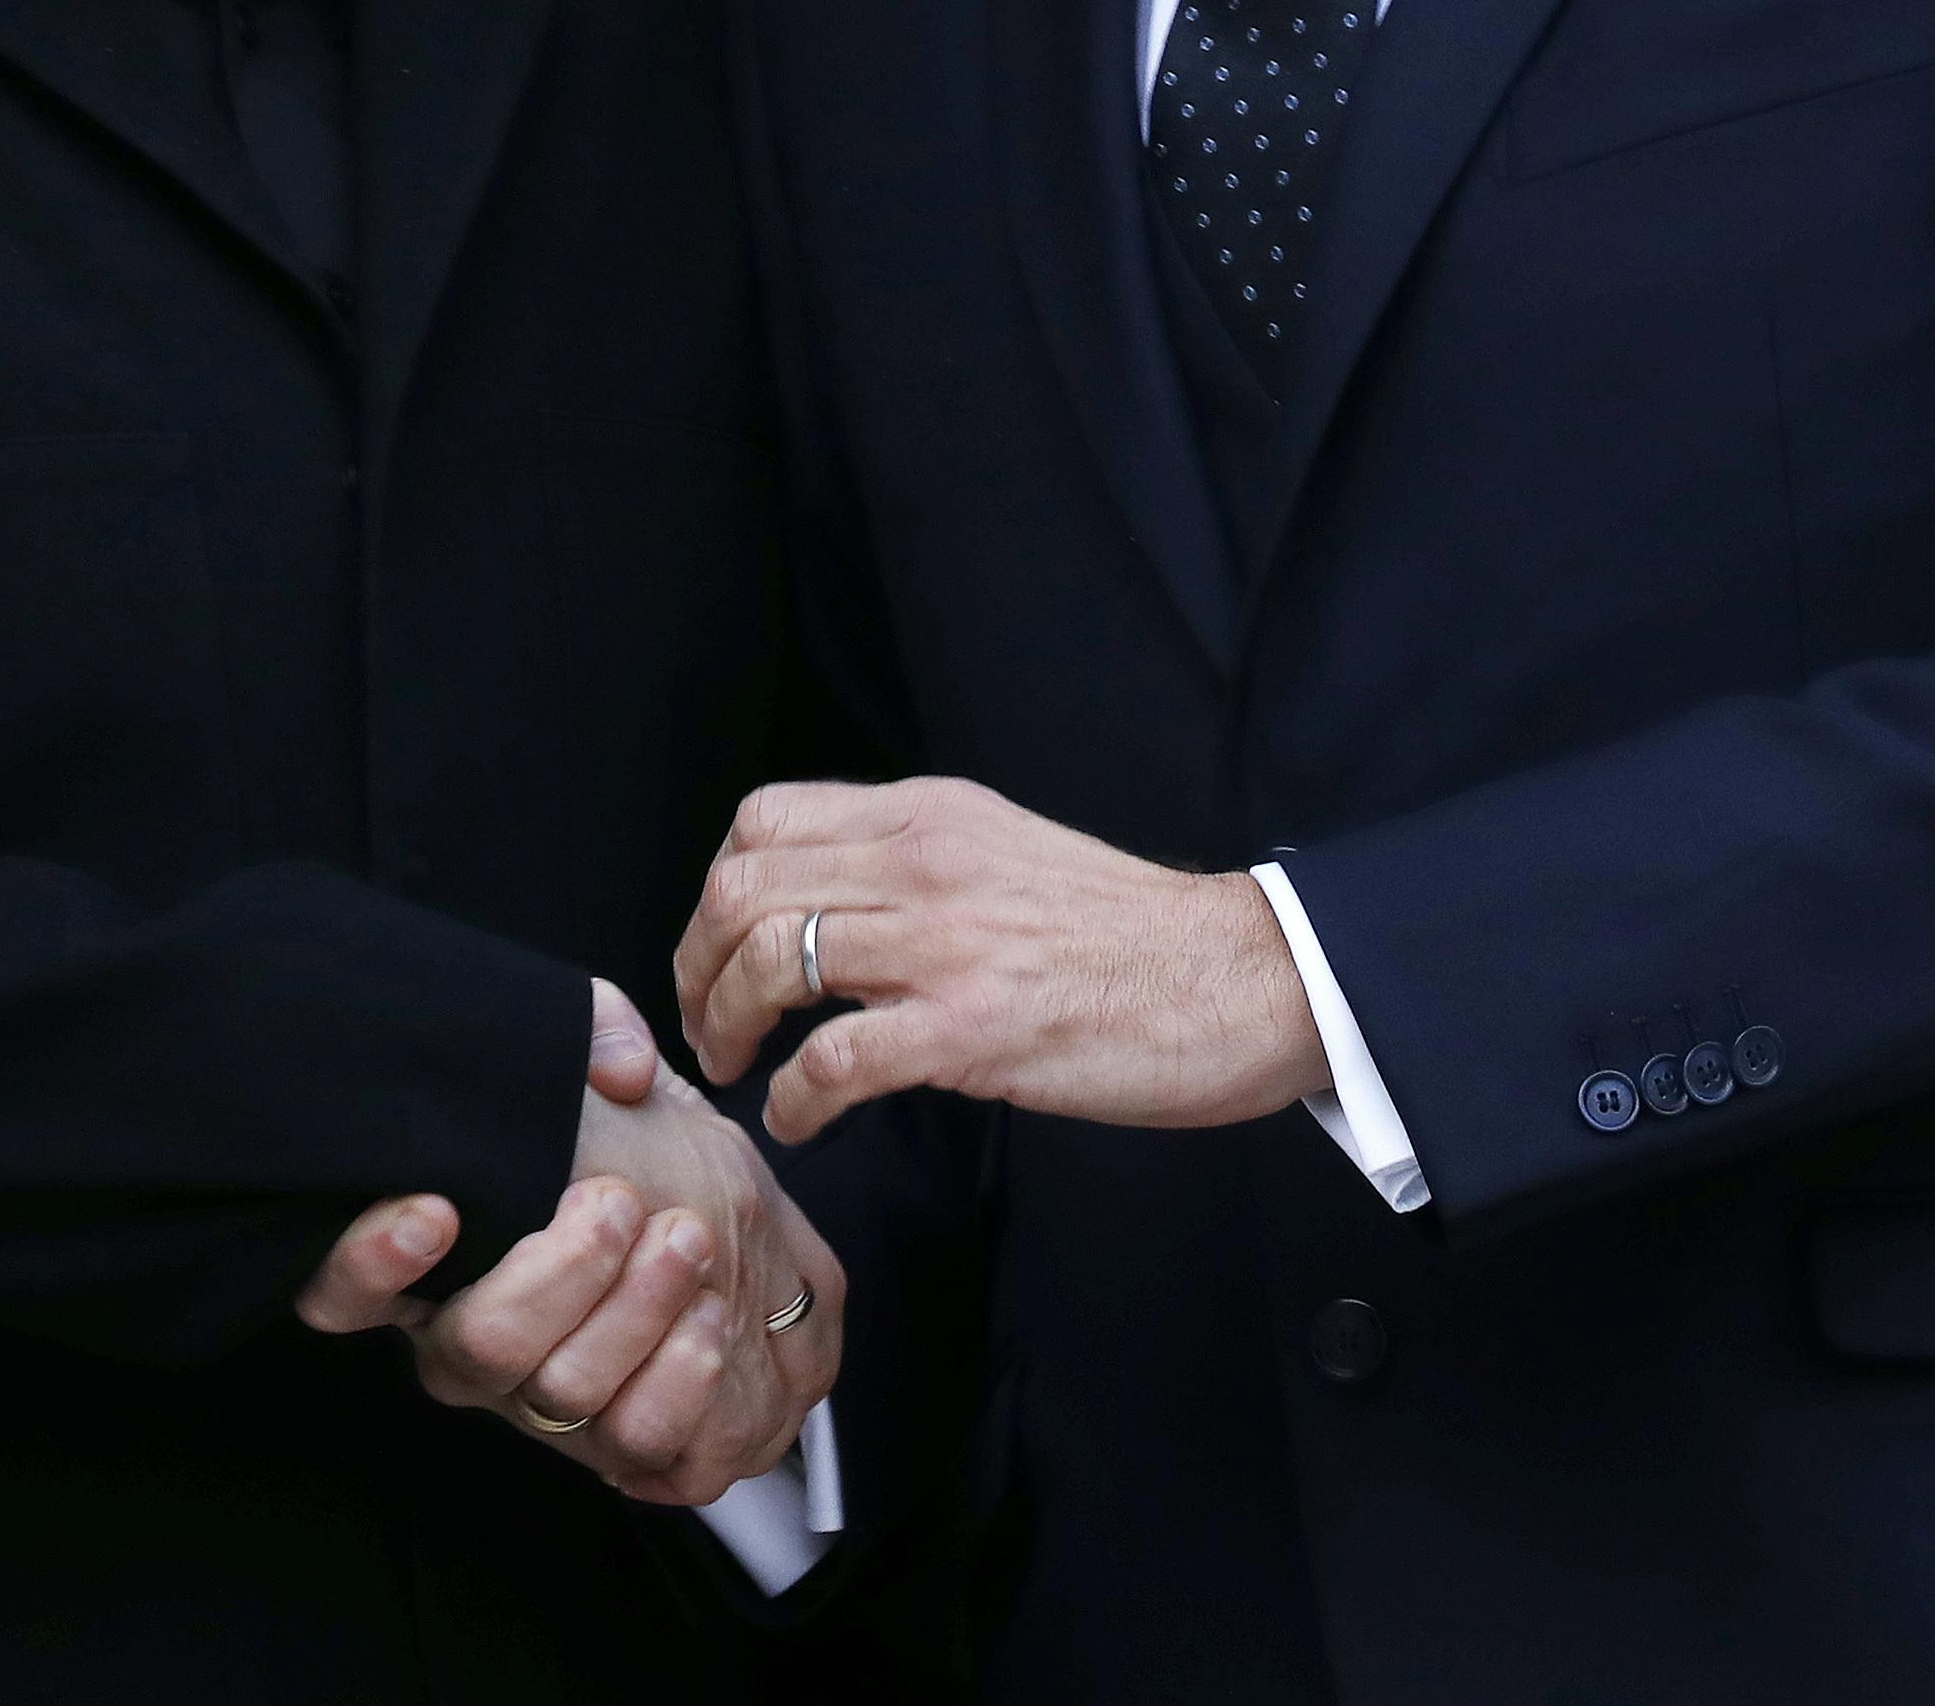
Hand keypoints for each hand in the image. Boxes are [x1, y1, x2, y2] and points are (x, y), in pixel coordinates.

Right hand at [292, 978, 844, 1507]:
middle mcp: (469, 1348)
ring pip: (563, 1392)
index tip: (436, 1208)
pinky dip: (678, 1380)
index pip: (345, 1292)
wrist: (738, 1249)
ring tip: (687, 1241)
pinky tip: (707, 1320)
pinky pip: (638, 1444)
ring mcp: (542, 1407)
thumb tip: (618, 1064)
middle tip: (620, 1202)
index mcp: (430, 1267)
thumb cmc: (646, 1158)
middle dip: (561, 1270)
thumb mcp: (611, 1079)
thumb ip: (597, 1033)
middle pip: (483, 1343)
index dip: (370, 1262)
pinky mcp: (621, 1450)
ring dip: (635, 1310)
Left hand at [677, 775, 1326, 1143]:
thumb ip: (916, 862)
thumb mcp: (1006, 850)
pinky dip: (793, 1098)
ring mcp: (946, 945)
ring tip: (738, 1068)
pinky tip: (801, 1119)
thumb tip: (825, 902)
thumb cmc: (1128, 933)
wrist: (1237, 977)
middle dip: (697, 965)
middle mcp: (926, 863)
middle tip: (708, 1024)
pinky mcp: (972, 1031)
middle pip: (743, 889)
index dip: (713, 891)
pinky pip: (833, 1060)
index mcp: (930, 816)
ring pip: (768, 961)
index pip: (764, 821)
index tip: (716, 949)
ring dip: (728, 1027)